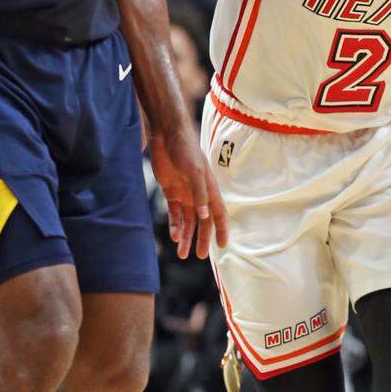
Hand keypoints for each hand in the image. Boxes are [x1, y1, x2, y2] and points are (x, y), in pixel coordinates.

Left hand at [149, 126, 228, 258]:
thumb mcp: (195, 171)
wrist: (167, 135)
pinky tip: (174, 236)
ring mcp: (185, 193)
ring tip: (181, 254)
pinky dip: (175, 225)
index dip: (222, 229)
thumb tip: (204, 215)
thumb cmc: (185, 149)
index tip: (223, 245)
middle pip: (203, 221)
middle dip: (201, 238)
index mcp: (210, 188)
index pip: (218, 213)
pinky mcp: (171, 191)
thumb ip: (200, 193)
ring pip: (187, 221)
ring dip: (186, 236)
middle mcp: (199, 194)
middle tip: (199, 256)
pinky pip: (175, 213)